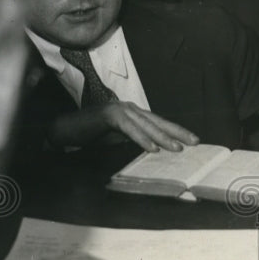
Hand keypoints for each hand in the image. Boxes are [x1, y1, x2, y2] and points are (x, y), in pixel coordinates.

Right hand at [48, 101, 198, 151]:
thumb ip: (134, 140)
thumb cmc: (90, 135)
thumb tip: (154, 150)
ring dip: (162, 137)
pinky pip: (129, 129)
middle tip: (195, 141)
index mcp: (133, 114)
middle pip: (158, 121)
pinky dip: (141, 138)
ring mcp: (119, 110)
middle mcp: (129, 109)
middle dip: (177, 132)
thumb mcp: (117, 139)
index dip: (175, 131)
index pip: (159, 123)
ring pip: (146, 125)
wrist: (63, 129)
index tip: (192, 140)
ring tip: (178, 148)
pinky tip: (152, 148)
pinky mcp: (108, 115)